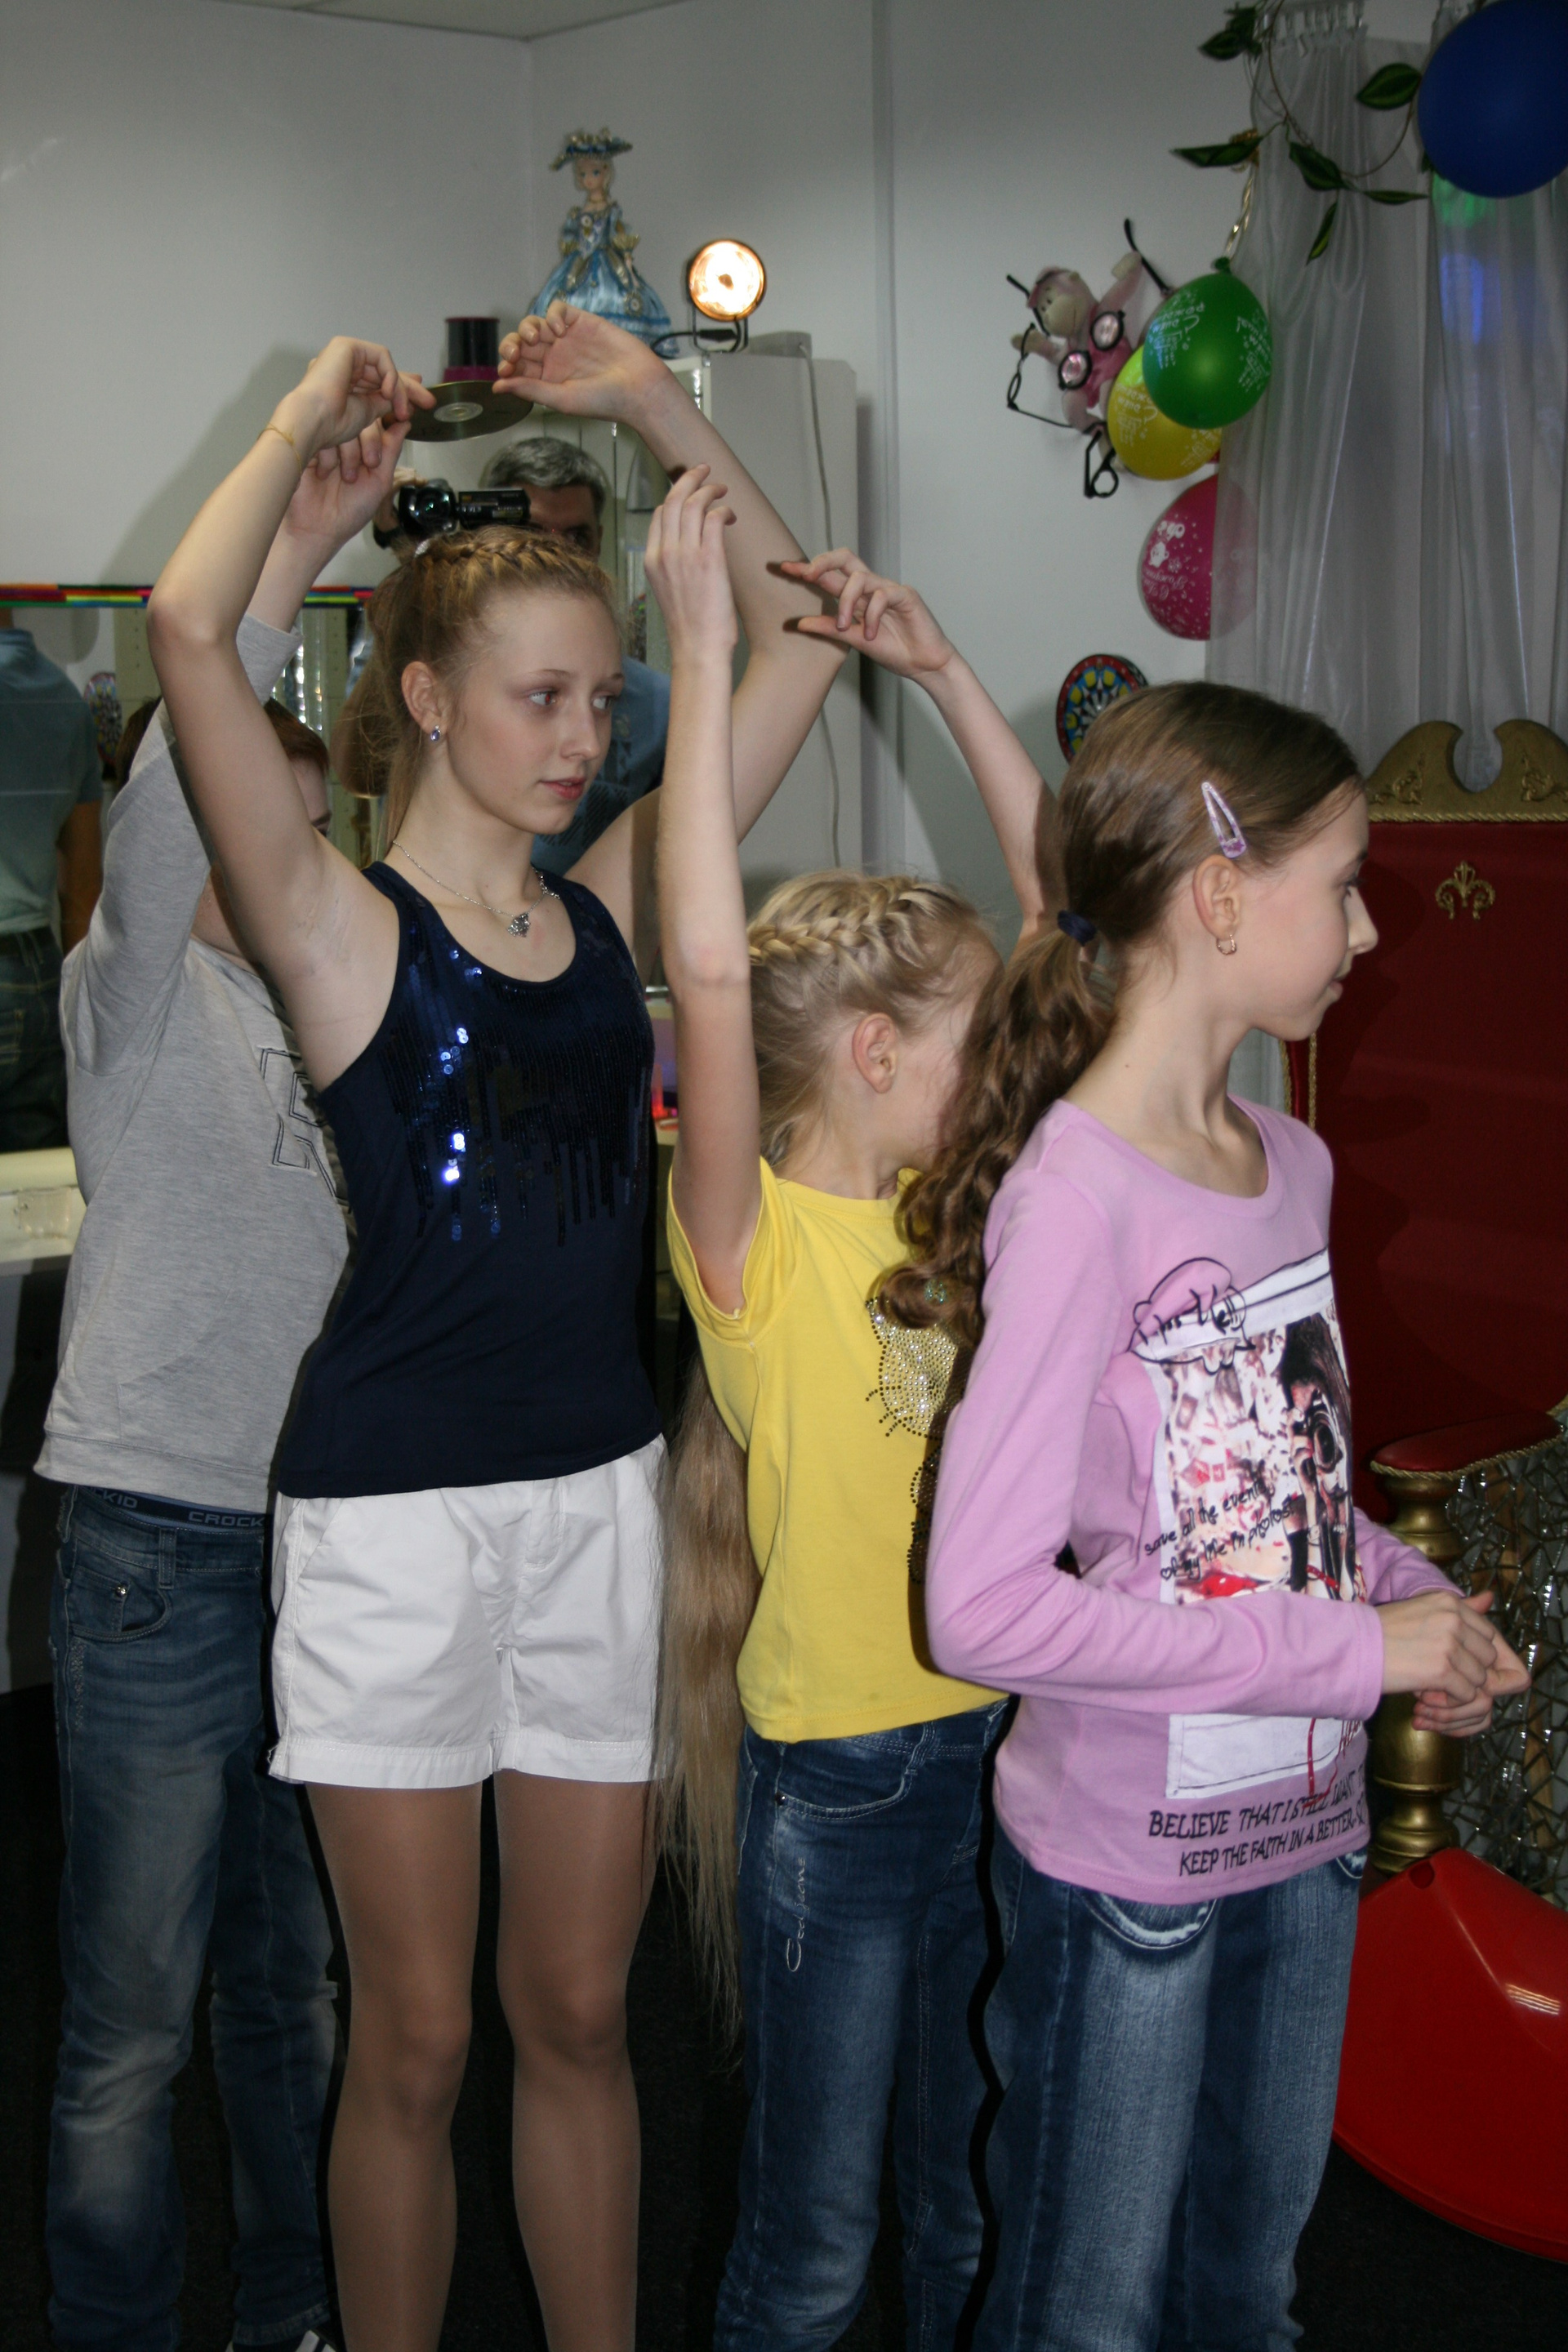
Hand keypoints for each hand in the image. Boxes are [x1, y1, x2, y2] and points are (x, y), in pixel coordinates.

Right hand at [272, 336, 433, 466]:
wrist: (310, 428)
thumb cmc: (329, 432)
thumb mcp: (366, 419)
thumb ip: (383, 407)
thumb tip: (401, 403)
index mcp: (344, 386)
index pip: (378, 383)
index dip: (401, 390)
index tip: (422, 402)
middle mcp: (342, 369)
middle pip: (384, 373)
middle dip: (408, 389)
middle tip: (429, 402)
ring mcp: (342, 357)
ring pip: (384, 366)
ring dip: (400, 389)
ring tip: (404, 411)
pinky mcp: (344, 347)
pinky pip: (379, 356)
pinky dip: (390, 374)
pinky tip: (388, 393)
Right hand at [281, 426, 414, 560]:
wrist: (318, 528)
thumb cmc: (351, 511)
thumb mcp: (379, 481)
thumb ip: (391, 451)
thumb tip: (406, 422)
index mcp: (364, 446)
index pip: (378, 421)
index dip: (385, 425)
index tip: (391, 433)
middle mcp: (346, 440)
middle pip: (363, 418)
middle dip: (371, 442)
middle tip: (369, 465)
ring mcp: (326, 440)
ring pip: (344, 425)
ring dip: (349, 452)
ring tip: (346, 478)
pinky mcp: (307, 444)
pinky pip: (322, 434)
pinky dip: (328, 455)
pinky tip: (324, 474)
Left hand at [495, 301, 664, 422]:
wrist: (638, 387)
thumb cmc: (603, 400)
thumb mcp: (560, 398)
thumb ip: (529, 389)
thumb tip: (497, 387)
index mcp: (547, 378)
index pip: (518, 366)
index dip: (507, 364)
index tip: (506, 368)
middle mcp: (555, 357)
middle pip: (522, 343)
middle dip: (513, 344)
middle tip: (516, 353)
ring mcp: (568, 338)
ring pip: (535, 323)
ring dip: (529, 327)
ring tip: (537, 337)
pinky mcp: (582, 321)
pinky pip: (558, 309)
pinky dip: (552, 314)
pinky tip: (559, 328)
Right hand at [644, 465, 736, 665]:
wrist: (698, 650)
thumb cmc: (690, 627)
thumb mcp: (670, 590)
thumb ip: (674, 564)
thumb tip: (691, 546)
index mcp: (652, 560)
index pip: (658, 514)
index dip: (674, 495)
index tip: (688, 488)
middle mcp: (665, 553)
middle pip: (673, 500)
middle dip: (690, 479)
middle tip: (704, 471)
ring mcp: (686, 555)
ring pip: (694, 503)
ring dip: (710, 490)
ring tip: (722, 489)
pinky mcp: (709, 560)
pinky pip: (715, 518)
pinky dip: (724, 509)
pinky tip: (731, 515)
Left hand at [782, 551, 955, 679]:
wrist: (924, 665)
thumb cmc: (894, 651)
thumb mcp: (853, 640)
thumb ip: (829, 629)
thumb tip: (800, 623)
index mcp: (858, 596)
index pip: (830, 575)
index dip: (807, 569)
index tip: (783, 568)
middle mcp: (872, 587)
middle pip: (845, 557)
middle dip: (822, 562)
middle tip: (806, 575)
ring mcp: (889, 588)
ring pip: (859, 578)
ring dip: (846, 602)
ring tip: (844, 626)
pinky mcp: (906, 595)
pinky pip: (882, 595)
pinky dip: (871, 615)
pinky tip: (870, 633)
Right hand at [1379, 1585, 1500, 1705]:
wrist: (1354, 1647)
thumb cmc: (1383, 1630)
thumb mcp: (1424, 1608)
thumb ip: (1460, 1608)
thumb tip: (1490, 1598)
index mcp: (1450, 1602)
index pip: (1487, 1633)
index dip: (1474, 1652)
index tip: (1455, 1660)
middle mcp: (1453, 1620)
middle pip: (1488, 1656)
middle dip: (1471, 1670)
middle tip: (1444, 1674)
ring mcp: (1449, 1645)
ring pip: (1479, 1677)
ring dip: (1461, 1686)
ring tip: (1435, 1684)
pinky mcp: (1442, 1670)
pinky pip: (1467, 1693)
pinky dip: (1452, 1700)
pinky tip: (1430, 1693)